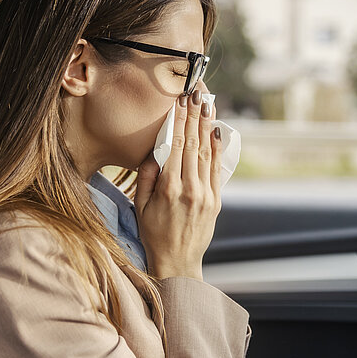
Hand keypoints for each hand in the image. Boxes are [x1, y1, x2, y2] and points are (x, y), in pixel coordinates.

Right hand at [135, 87, 223, 280]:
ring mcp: (206, 195)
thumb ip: (146, 177)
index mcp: (168, 189)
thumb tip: (156, 151)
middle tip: (196, 94)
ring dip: (207, 127)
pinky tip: (215, 131)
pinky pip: (217, 168)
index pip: (175, 146)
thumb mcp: (139, 207)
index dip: (178, 121)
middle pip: (193, 144)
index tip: (180, 101)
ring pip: (207, 153)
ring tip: (207, 105)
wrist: (177, 263)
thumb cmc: (153, 234)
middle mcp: (190, 189)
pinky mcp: (216, 201)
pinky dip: (217, 148)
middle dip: (194, 117)